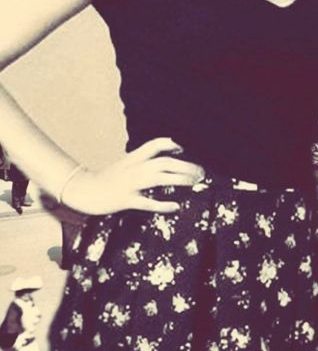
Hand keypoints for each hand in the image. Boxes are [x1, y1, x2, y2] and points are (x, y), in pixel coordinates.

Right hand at [60, 138, 204, 214]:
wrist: (83, 190)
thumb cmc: (106, 178)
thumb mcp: (124, 164)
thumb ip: (140, 161)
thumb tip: (160, 162)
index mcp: (133, 158)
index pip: (155, 144)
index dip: (171, 143)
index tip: (184, 147)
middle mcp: (134, 168)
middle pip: (164, 162)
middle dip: (185, 165)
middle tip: (201, 172)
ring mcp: (130, 183)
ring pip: (159, 177)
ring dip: (179, 179)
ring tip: (195, 182)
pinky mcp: (126, 200)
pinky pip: (147, 202)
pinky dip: (162, 204)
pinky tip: (175, 206)